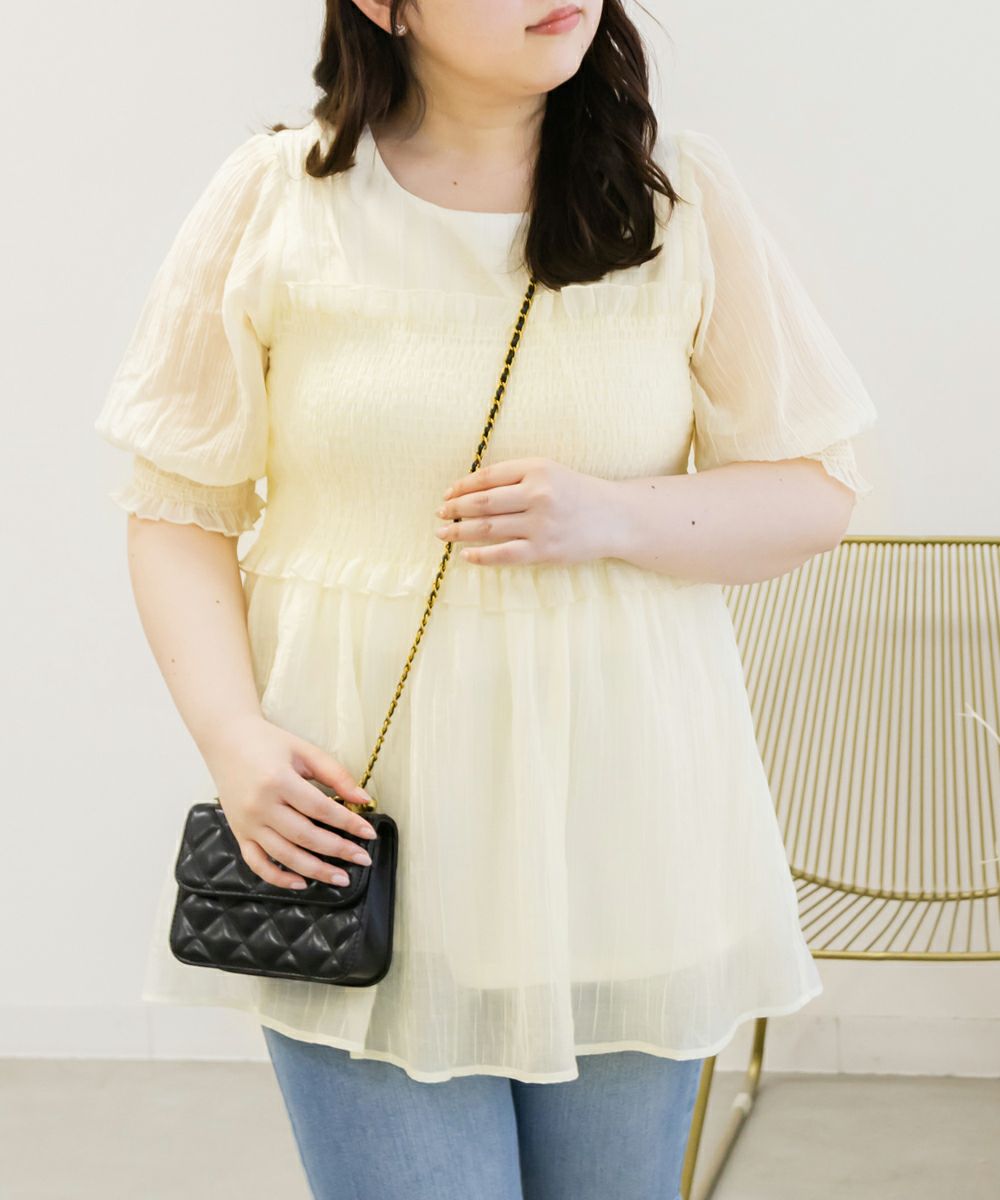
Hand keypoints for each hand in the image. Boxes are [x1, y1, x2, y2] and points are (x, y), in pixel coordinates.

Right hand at [201, 714, 378, 888]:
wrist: (226, 739)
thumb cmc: (268, 742)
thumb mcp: (305, 751)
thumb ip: (336, 775)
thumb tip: (363, 799)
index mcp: (278, 780)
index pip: (321, 809)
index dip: (348, 823)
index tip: (369, 833)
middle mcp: (261, 806)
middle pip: (305, 836)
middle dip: (338, 850)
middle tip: (363, 858)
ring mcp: (247, 823)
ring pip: (285, 855)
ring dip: (315, 870)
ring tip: (341, 878)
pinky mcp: (238, 833)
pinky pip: (257, 863)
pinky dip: (278, 878)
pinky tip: (301, 883)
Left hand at [433, 457, 618, 566]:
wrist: (615, 518)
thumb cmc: (576, 493)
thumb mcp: (549, 472)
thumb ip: (515, 477)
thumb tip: (468, 490)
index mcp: (537, 469)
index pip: (487, 477)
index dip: (462, 486)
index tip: (447, 493)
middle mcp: (538, 494)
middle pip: (482, 503)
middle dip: (454, 509)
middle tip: (438, 514)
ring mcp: (540, 524)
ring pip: (487, 528)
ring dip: (459, 531)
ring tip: (443, 534)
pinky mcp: (544, 550)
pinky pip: (503, 554)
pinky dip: (480, 556)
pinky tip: (466, 555)